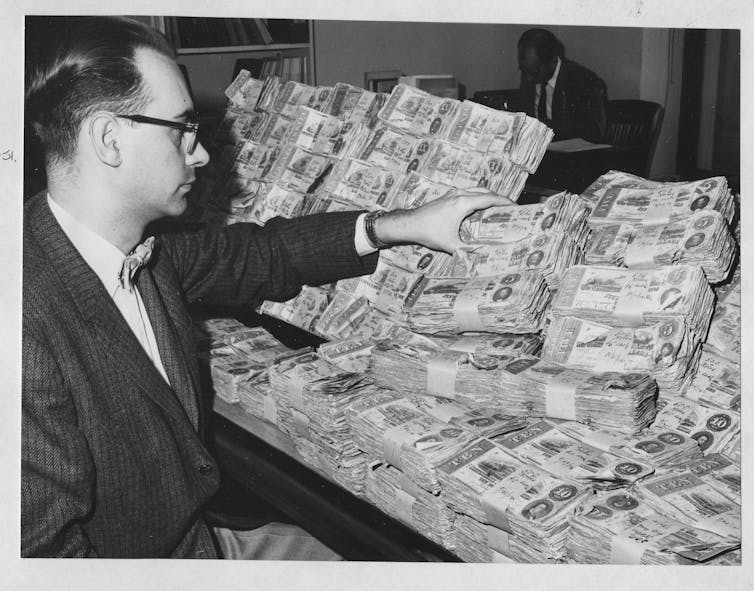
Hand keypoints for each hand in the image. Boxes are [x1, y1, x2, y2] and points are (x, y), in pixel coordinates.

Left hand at [375, 188, 514, 252]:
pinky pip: (467, 193)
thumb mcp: (450, 244)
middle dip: (499, 199)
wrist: (409, 224)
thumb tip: (480, 258)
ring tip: (496, 208)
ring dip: (487, 197)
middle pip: (485, 192)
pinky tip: (477, 210)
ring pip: (476, 191)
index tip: (516, 206)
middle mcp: (459, 194)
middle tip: (509, 209)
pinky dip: (476, 198)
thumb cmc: (429, 232)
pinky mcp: (447, 196)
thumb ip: (466, 251)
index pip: (490, 199)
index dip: (505, 202)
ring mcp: (452, 193)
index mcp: (463, 203)